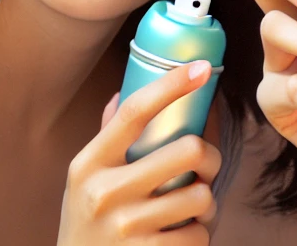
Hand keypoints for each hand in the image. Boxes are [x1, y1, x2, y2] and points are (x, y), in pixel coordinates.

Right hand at [57, 61, 223, 243]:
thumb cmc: (88, 223)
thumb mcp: (85, 180)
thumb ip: (107, 139)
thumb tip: (126, 91)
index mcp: (90, 164)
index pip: (134, 113)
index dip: (171, 85)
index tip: (202, 68)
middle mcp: (104, 193)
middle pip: (187, 150)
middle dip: (211, 156)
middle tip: (207, 167)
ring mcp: (125, 227)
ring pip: (201, 195)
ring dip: (206, 202)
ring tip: (192, 208)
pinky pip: (198, 235)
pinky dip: (199, 235)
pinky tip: (182, 236)